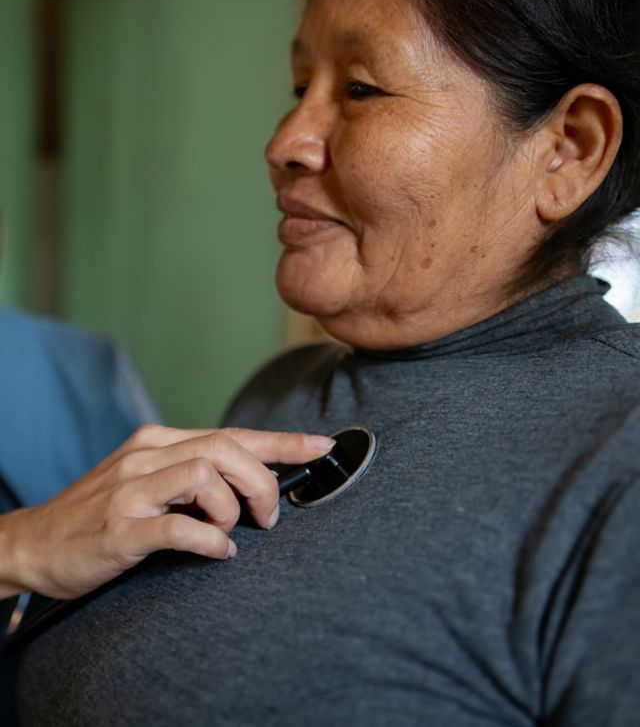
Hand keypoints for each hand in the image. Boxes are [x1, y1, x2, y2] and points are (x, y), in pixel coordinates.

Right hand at [0, 424, 334, 599]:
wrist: (33, 544)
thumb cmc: (98, 514)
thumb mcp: (145, 480)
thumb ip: (191, 475)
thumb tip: (252, 482)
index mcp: (157, 441)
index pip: (232, 433)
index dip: (283, 442)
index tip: (321, 447)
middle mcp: (146, 456)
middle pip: (226, 448)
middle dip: (264, 480)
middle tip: (269, 516)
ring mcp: (131, 491)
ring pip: (206, 475)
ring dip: (235, 508)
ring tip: (236, 533)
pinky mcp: (121, 530)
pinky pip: (179, 527)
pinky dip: (210, 540)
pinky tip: (218, 553)